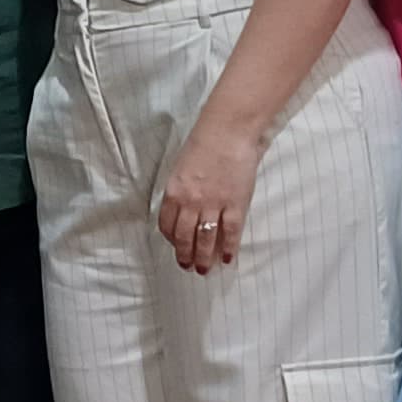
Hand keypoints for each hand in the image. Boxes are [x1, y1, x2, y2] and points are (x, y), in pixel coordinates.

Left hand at [150, 115, 263, 275]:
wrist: (228, 132)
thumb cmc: (203, 144)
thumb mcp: (181, 167)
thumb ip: (180, 189)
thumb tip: (182, 207)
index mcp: (173, 192)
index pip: (166, 224)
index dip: (170, 238)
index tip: (175, 245)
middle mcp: (190, 202)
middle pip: (184, 236)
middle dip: (185, 255)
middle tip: (188, 266)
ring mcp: (213, 204)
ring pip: (205, 239)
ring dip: (203, 257)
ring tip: (204, 270)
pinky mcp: (235, 203)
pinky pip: (230, 231)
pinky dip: (228, 247)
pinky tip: (227, 258)